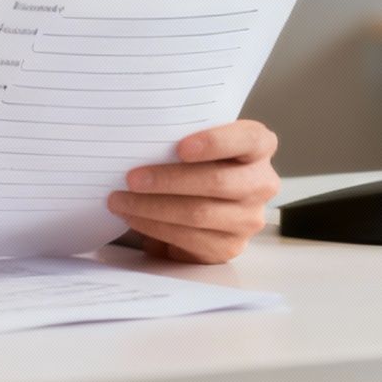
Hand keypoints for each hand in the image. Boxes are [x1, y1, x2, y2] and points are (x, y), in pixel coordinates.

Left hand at [107, 120, 279, 263]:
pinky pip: (189, 238)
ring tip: (120, 200)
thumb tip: (138, 136)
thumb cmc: (193, 161)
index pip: (249, 139)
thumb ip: (182, 134)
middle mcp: (261, 183)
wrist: (199, 199)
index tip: (180, 147)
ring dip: (151, 207)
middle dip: (168, 180)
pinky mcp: (230, 246)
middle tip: (131, 178)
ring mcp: (249, 218)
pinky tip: (133, 217)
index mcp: (258, 147)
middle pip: (217, 182)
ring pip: (199, 213)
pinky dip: (154, 226)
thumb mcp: (195, 140)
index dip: (216, 142)